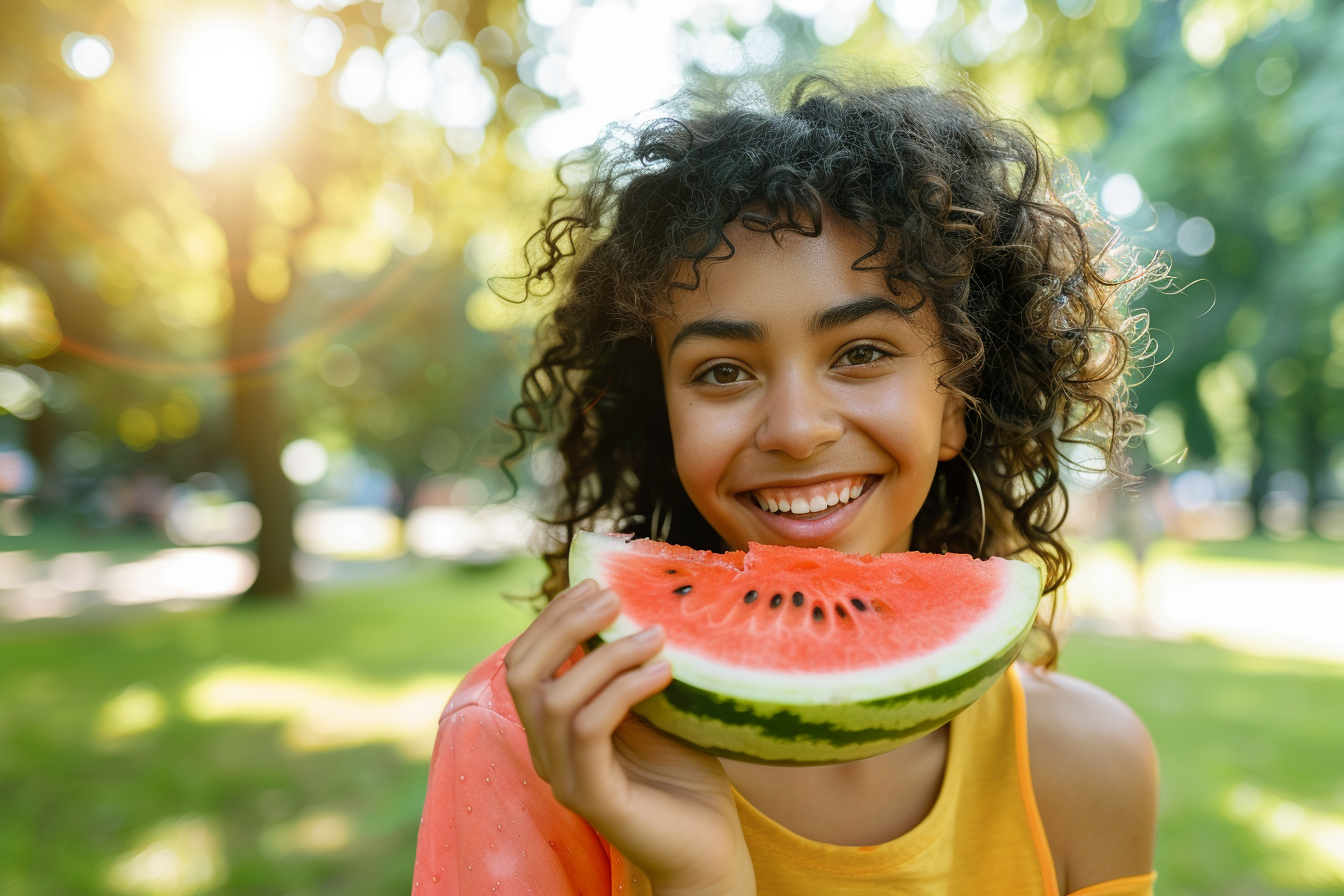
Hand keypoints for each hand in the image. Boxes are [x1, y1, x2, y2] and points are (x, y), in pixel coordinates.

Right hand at [504, 579, 755, 895]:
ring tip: (654, 635)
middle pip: (523, 674)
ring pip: (556, 699)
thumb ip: (628, 669)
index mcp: (552, 728)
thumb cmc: (684, 777)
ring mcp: (564, 777)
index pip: (525, 661)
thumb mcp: (652, 708)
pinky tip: (664, 671)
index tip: (596, 583)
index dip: (552, 617)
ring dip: (606, 656)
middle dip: (563, 625)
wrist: (709, 849)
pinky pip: (590, 729)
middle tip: (613, 597)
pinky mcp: (592, 796)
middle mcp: (546, 752)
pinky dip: (624, 690)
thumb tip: (634, 604)